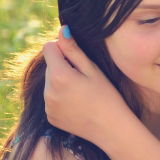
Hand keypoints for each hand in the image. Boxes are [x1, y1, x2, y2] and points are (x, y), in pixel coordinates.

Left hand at [41, 26, 133, 145]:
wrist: (112, 129)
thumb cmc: (107, 97)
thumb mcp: (93, 70)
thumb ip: (73, 50)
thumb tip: (61, 30)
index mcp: (59, 75)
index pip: (48, 48)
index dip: (63, 49)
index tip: (77, 59)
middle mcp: (48, 91)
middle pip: (49, 66)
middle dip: (63, 67)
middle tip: (84, 79)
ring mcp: (48, 105)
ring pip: (50, 83)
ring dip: (61, 83)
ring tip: (82, 94)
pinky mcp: (50, 117)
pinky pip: (51, 99)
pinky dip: (61, 98)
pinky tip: (78, 105)